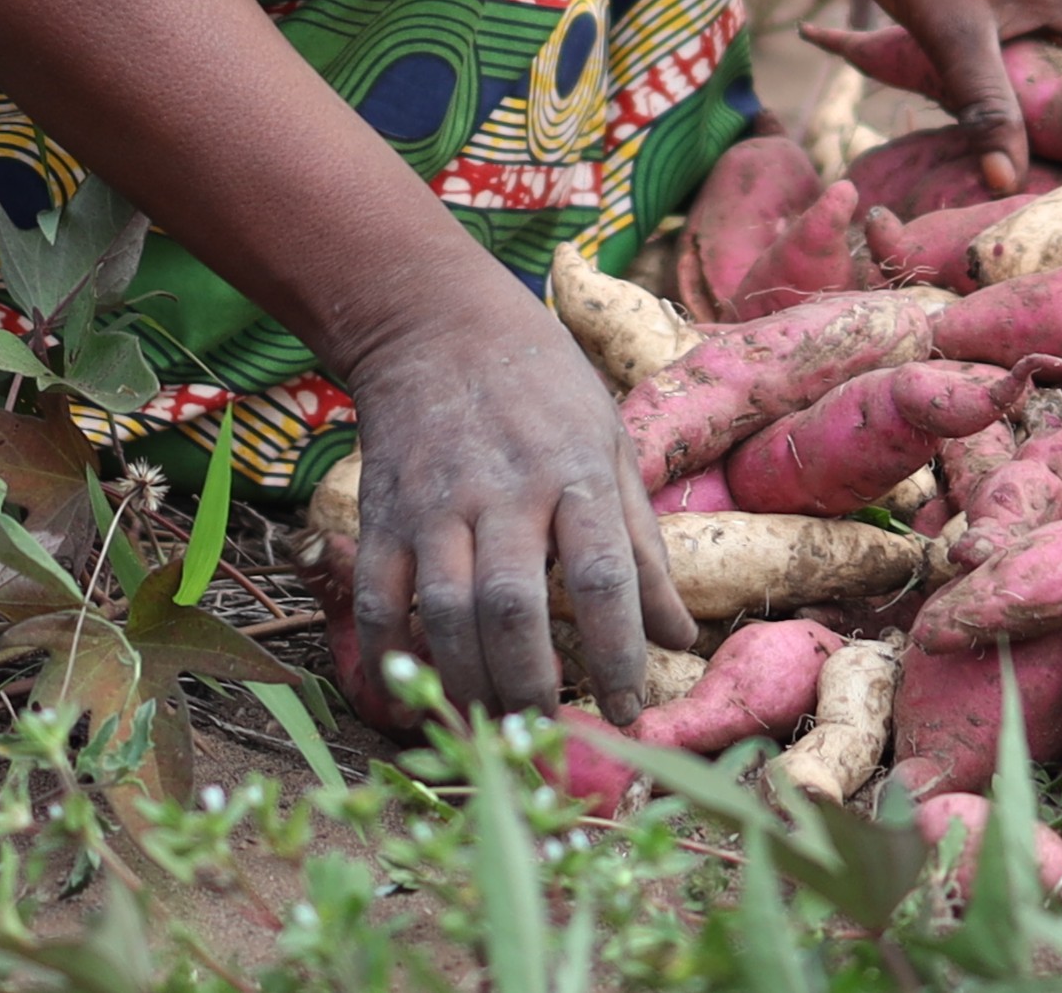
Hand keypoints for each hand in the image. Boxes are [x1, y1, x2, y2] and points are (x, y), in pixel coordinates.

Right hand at [332, 255, 697, 723]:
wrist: (434, 322)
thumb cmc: (544, 386)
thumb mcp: (613, 444)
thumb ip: (643, 546)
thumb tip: (682, 636)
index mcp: (575, 473)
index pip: (604, 580)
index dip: (621, 657)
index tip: (632, 714)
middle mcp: (503, 492)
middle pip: (514, 609)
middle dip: (533, 688)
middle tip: (549, 738)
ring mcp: (434, 505)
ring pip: (446, 614)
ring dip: (470, 685)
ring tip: (493, 729)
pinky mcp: (380, 515)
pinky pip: (378, 600)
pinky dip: (391, 658)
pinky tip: (414, 698)